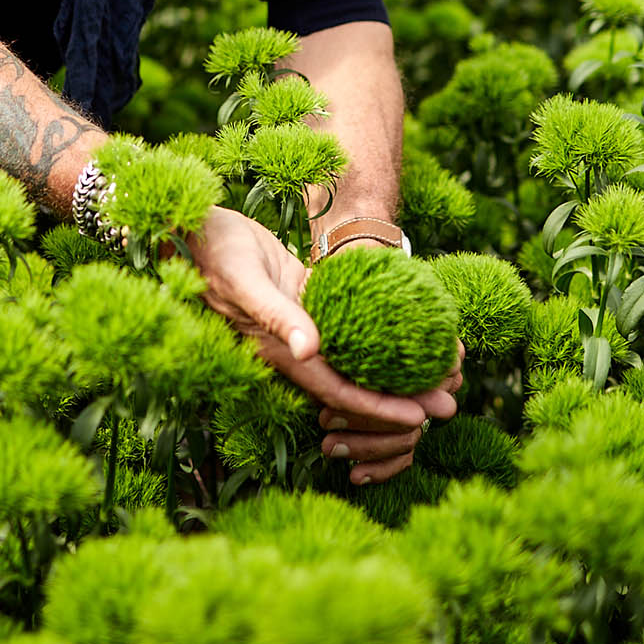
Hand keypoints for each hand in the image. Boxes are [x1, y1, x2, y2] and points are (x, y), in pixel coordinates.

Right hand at [187, 208, 458, 481]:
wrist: (193, 226)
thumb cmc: (211, 250)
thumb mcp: (243, 280)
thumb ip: (275, 316)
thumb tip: (308, 351)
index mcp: (278, 350)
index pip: (336, 390)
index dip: (377, 408)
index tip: (420, 417)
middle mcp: (293, 345)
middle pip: (354, 382)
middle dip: (399, 397)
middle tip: (451, 404)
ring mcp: (301, 323)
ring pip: (356, 356)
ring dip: (394, 368)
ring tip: (440, 370)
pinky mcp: (304, 298)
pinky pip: (349, 321)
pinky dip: (378, 329)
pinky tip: (408, 328)